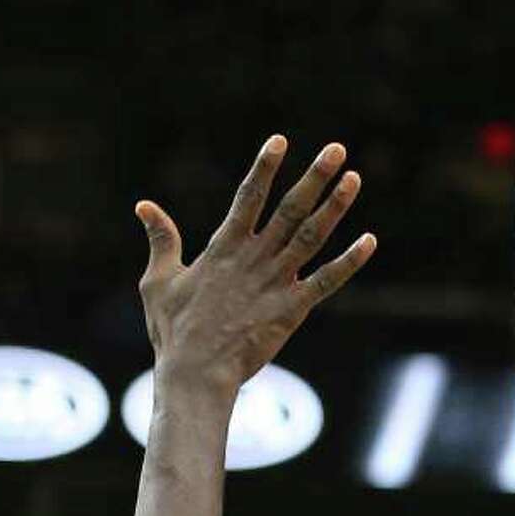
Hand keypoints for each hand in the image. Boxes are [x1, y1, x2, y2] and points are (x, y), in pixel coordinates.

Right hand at [137, 136, 376, 394]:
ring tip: (354, 178)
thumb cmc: (174, 332)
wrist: (195, 375)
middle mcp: (254, 258)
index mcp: (224, 247)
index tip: (280, 140)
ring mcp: (276, 282)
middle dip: (314, 176)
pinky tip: (369, 241)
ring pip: (312, 236)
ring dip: (335, 206)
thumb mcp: (158, 280)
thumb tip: (144, 206)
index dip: (265, 167)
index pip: (249, 195)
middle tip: (336, 149)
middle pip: (290, 208)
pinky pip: (327, 282)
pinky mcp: (292, 310)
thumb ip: (161, 240)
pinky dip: (349, 262)